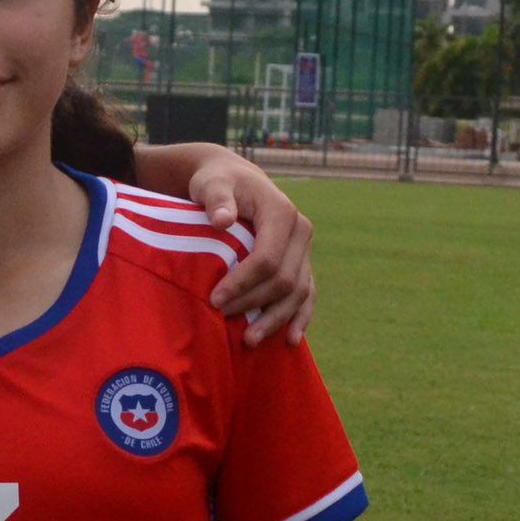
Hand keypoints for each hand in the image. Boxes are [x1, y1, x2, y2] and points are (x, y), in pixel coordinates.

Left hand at [188, 154, 315, 345]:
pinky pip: (308, 294)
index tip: (215, 300)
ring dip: (276, 319)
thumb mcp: (212, 184)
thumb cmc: (219, 182)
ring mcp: (305, 249)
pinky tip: (292, 340)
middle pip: (284, 280)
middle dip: (253, 302)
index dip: (243, 283)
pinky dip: (301, 317)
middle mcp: (301, 232)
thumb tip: (222, 220)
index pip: (267, 258)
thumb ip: (216, 198)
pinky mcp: (303, 262)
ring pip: (299, 292)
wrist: (236, 180)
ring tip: (250, 340)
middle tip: (221, 316)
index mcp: (282, 213)